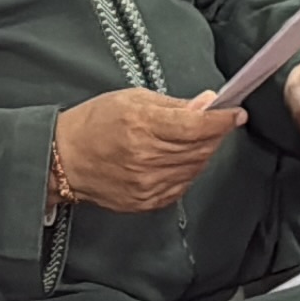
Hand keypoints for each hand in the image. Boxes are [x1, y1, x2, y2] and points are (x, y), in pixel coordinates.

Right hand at [55, 89, 242, 212]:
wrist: (63, 159)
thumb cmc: (93, 124)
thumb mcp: (131, 99)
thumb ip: (173, 104)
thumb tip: (207, 103)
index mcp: (142, 126)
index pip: (197, 126)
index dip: (222, 120)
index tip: (236, 113)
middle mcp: (147, 157)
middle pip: (201, 148)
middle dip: (214, 134)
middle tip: (216, 122)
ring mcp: (148, 183)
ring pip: (195, 168)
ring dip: (202, 152)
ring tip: (192, 139)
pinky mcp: (146, 201)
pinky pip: (182, 185)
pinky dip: (187, 170)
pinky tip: (177, 159)